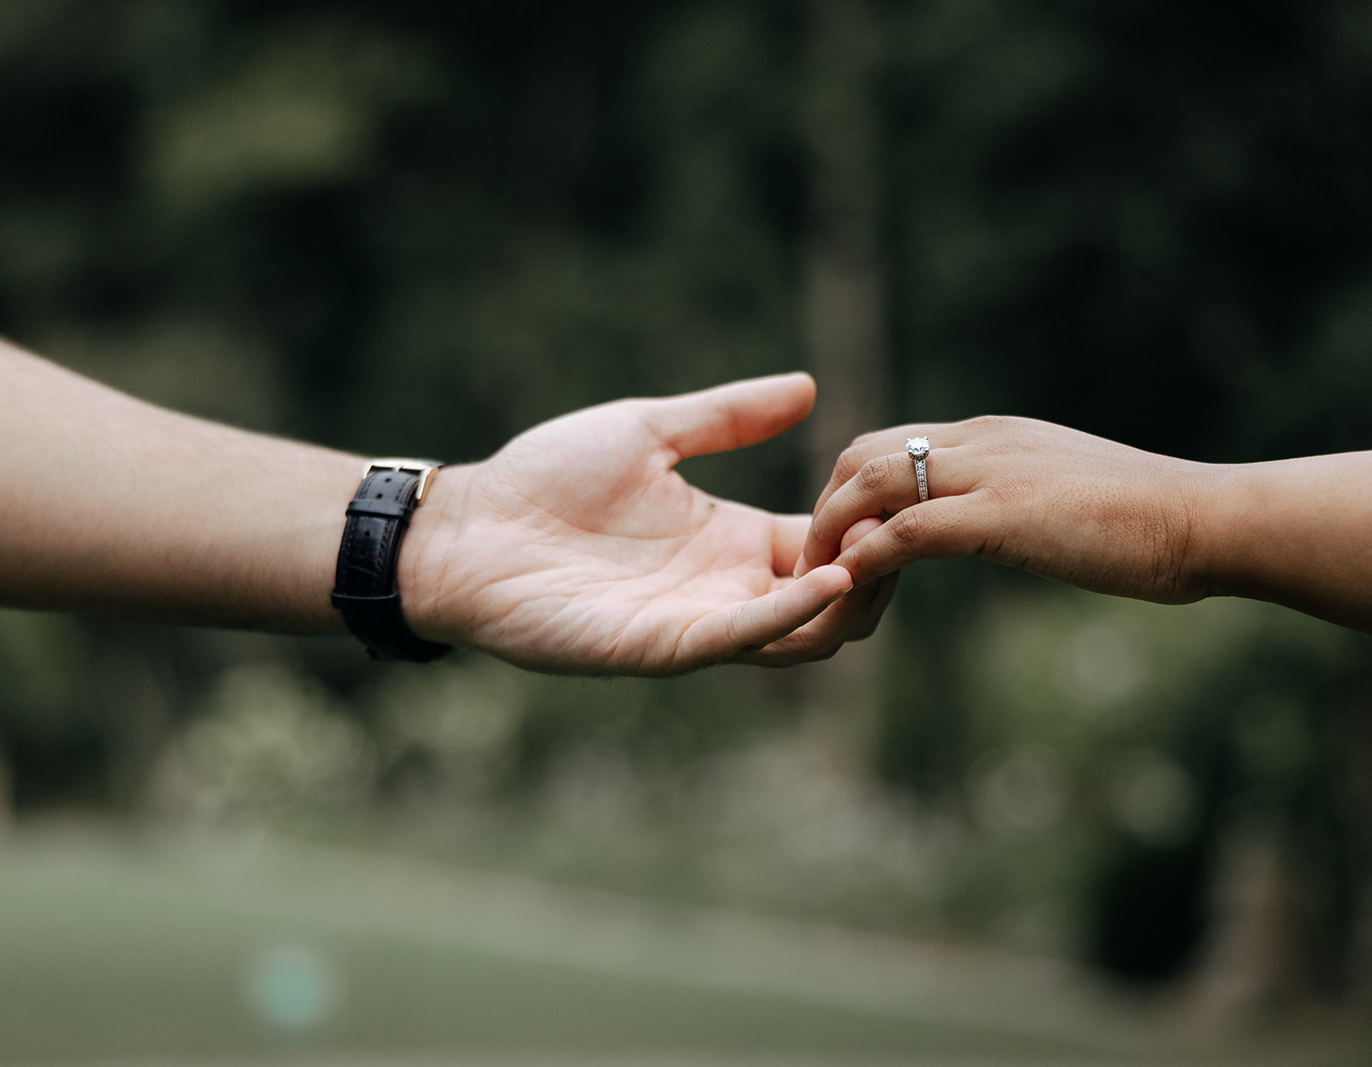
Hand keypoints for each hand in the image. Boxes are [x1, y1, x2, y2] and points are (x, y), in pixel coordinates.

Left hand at [401, 373, 892, 674]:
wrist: (468, 527)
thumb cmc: (546, 478)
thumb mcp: (651, 430)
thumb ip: (728, 416)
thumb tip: (808, 387)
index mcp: (733, 538)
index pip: (829, 544)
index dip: (867, 524)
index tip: (893, 491)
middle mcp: (728, 587)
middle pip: (836, 602)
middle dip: (879, 571)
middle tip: (903, 531)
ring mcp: (701, 622)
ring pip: (806, 637)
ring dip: (849, 600)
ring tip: (873, 555)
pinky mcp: (665, 646)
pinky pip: (743, 639)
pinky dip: (790, 616)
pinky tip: (824, 578)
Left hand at [799, 416, 1213, 603]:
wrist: (1203, 518)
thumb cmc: (1153, 520)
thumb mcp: (1069, 497)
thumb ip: (1025, 500)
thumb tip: (1013, 528)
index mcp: (997, 436)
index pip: (896, 442)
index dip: (856, 487)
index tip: (843, 534)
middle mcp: (982, 442)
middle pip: (864, 452)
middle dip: (828, 504)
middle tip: (816, 559)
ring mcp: (989, 473)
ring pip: (872, 482)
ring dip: (832, 530)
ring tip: (817, 578)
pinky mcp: (999, 515)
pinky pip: (906, 532)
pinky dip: (866, 558)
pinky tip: (850, 588)